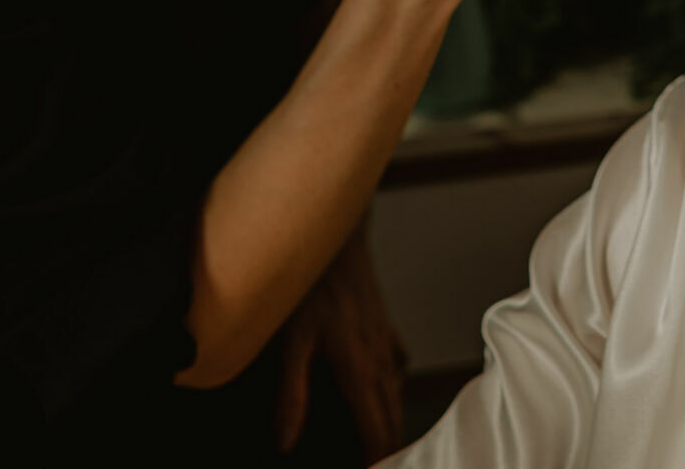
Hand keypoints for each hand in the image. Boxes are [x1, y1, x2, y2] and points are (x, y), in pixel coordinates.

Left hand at [275, 222, 407, 460]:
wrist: (337, 238)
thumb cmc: (312, 285)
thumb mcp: (293, 341)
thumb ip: (291, 393)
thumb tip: (287, 439)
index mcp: (359, 369)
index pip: (377, 428)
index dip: (379, 458)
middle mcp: (378, 359)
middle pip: (393, 417)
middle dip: (391, 447)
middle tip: (386, 463)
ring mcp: (384, 341)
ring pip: (397, 392)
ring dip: (393, 420)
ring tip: (387, 442)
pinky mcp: (383, 325)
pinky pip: (396, 364)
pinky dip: (393, 384)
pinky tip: (386, 386)